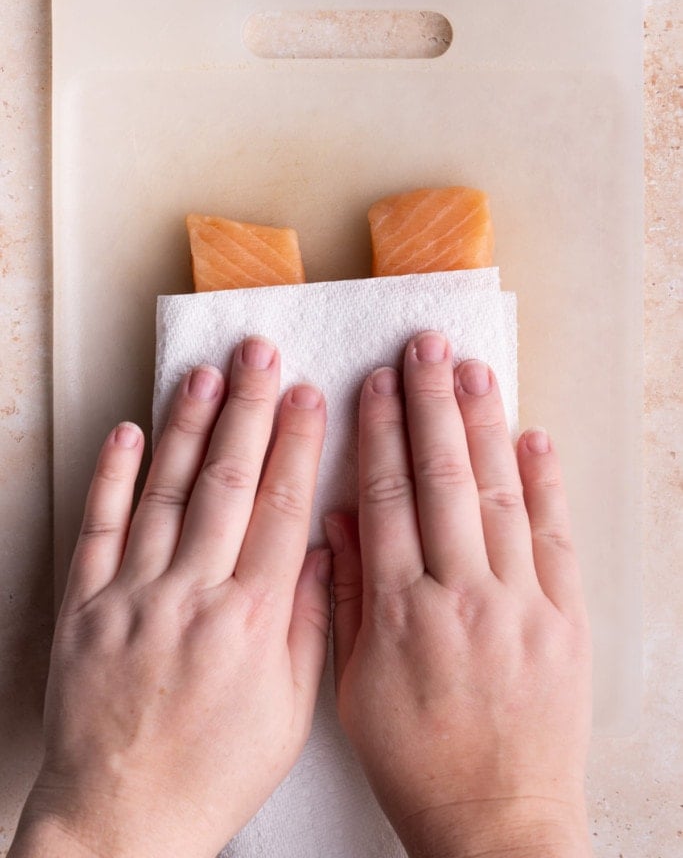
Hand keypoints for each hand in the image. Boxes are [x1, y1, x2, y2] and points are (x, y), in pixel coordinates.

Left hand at [11, 338, 329, 857]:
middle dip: (249, 410)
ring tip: (206, 375)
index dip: (298, 444)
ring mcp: (135, 595)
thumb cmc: (213, 771)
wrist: (122, 820)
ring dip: (189, 428)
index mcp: (253, 620)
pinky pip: (99, 528)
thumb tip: (323, 548)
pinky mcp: (86, 606)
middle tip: (261, 355)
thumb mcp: (289, 712)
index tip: (309, 396)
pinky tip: (129, 432)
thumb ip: (311, 624)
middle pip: (229, 483)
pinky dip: (113, 477)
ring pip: (167, 493)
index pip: (283, 509)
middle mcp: (194, 595)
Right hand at [328, 332, 592, 857]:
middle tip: (425, 348)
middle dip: (431, 404)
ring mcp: (520, 605)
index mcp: (399, 613)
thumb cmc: (417, 761)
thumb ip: (343, 598)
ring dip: (484, 426)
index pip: (385, 498)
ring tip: (473, 370)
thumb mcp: (354, 688)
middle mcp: (460, 597)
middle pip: (442, 479)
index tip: (375, 383)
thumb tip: (338, 521)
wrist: (498, 822)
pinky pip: (555, 539)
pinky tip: (533, 437)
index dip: (379, 433)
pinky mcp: (566, 621)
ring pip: (499, 495)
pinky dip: (545, 484)